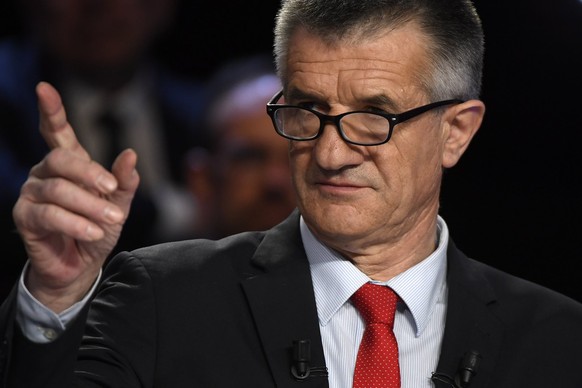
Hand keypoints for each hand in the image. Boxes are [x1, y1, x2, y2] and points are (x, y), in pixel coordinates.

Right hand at [12, 82, 139, 312]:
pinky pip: (50, 215)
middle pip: (61, 159)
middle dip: (90, 174)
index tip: (44, 89)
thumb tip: (130, 155)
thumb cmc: (98, 229)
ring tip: (111, 222)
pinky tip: (93, 233)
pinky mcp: (25, 217)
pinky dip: (75, 224)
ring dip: (89, 207)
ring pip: (58, 190)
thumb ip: (124, 181)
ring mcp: (32, 194)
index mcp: (69, 165)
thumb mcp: (118, 204)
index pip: (57, 133)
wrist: (82, 265)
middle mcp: (45, 173)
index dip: (51, 111)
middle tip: (112, 191)